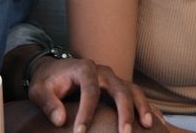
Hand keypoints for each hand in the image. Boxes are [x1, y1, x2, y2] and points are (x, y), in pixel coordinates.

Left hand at [27, 57, 157, 132]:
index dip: (87, 112)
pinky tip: (155, 122)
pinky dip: (147, 107)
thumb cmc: (47, 82)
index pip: (89, 91)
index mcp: (84, 69)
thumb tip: (61, 120)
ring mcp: (113, 79)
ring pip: (133, 90)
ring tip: (147, 126)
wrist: (54, 71)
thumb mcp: (39, 91)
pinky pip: (137, 96)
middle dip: (124, 112)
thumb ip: (48, 103)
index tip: (80, 132)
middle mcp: (103, 72)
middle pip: (120, 89)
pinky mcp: (118, 87)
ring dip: (142, 108)